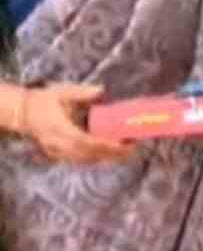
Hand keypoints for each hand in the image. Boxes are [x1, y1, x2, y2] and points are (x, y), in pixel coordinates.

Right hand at [21, 84, 135, 163]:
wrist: (22, 114)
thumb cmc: (43, 101)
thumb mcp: (62, 92)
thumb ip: (82, 93)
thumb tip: (101, 90)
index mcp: (59, 128)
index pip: (86, 141)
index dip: (105, 145)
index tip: (123, 144)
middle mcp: (57, 143)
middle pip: (88, 154)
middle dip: (112, 154)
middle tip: (133, 148)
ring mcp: (56, 152)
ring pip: (85, 160)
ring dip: (106, 157)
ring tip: (126, 151)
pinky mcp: (56, 155)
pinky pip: (79, 160)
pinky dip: (95, 158)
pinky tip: (109, 154)